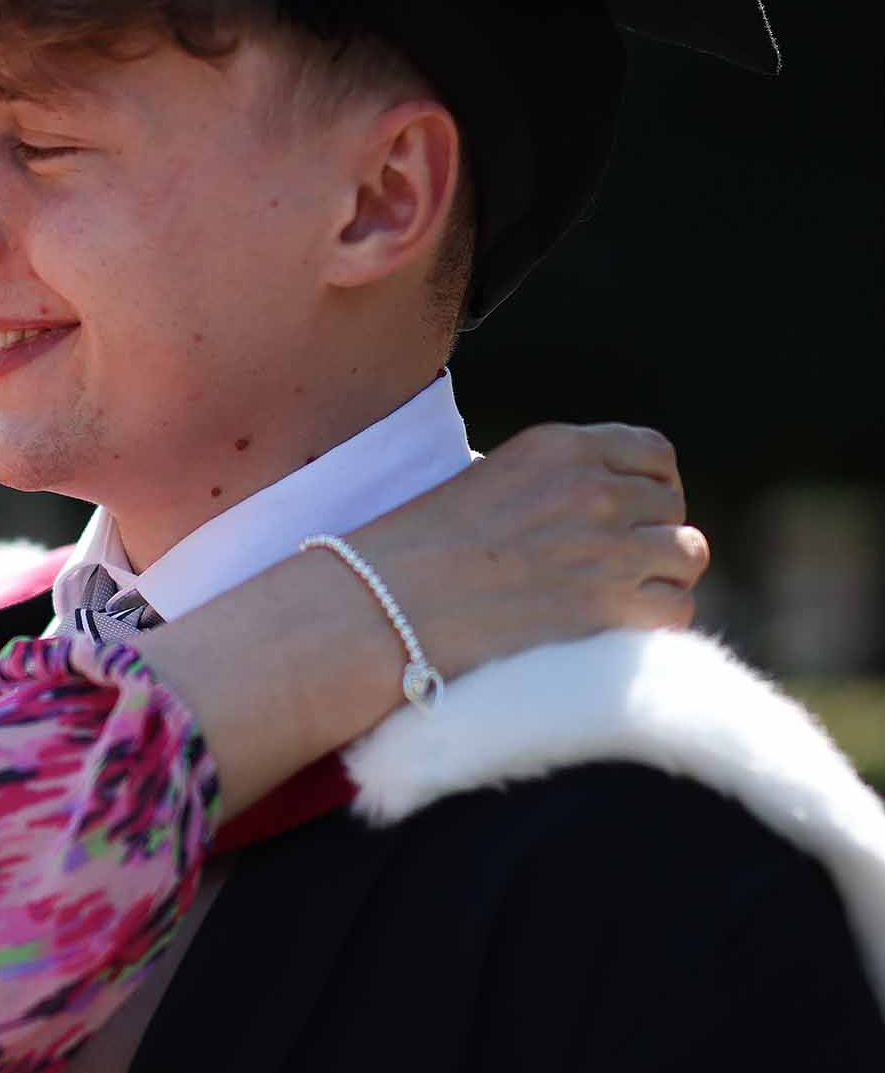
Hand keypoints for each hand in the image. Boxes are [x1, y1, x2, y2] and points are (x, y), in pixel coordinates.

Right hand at [346, 422, 705, 681]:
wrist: (386, 602)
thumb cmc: (419, 547)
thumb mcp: (489, 480)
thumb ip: (553, 481)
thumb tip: (607, 504)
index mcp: (559, 447)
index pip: (654, 454)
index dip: (649, 486)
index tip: (628, 513)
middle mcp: (592, 488)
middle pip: (672, 505)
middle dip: (651, 533)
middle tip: (614, 563)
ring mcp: (608, 548)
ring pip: (687, 554)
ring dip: (662, 575)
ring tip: (621, 594)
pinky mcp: (613, 608)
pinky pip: (677, 608)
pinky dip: (654, 620)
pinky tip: (614, 626)